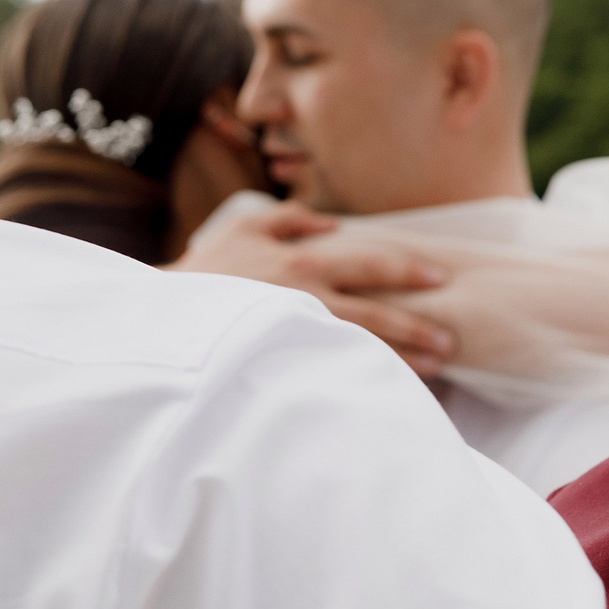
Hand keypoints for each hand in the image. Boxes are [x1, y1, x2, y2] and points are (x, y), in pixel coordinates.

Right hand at [171, 202, 457, 376]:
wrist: (158, 320)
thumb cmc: (201, 273)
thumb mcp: (241, 229)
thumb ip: (290, 220)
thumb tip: (332, 223)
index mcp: (301, 264)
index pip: (371, 265)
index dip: (409, 271)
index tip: (441, 278)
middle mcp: (306, 300)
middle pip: (377, 315)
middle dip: (418, 327)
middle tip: (451, 340)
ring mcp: (296, 337)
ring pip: (363, 349)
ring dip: (403, 359)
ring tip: (437, 367)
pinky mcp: (283, 366)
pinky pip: (335, 374)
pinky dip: (365, 379)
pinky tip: (389, 388)